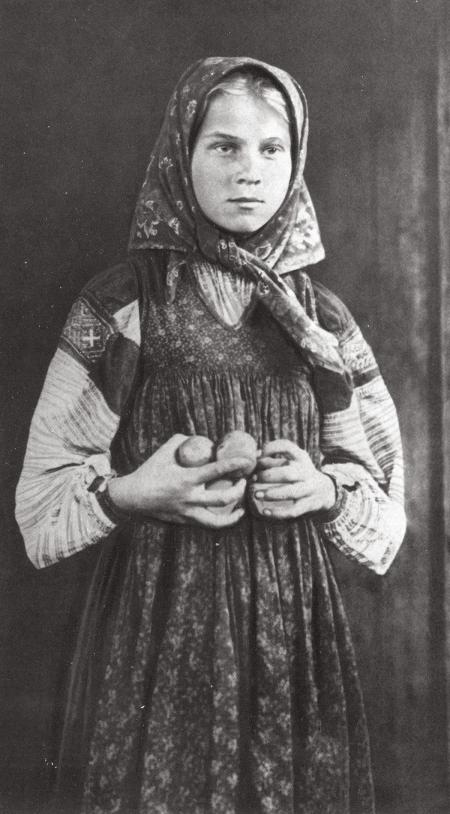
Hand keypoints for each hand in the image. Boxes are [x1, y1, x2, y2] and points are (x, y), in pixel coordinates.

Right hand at [108, 434, 247, 527]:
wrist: (132, 497)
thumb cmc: (149, 471)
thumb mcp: (164, 451)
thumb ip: (184, 441)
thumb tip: (202, 439)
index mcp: (186, 479)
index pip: (216, 471)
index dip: (234, 464)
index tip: (247, 460)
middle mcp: (189, 498)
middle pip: (223, 498)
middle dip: (239, 489)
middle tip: (244, 480)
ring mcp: (188, 512)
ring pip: (218, 520)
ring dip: (234, 513)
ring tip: (242, 505)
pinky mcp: (185, 521)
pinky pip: (208, 525)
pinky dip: (222, 522)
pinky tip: (230, 516)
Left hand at [250, 439, 335, 519]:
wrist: (326, 490)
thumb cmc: (301, 474)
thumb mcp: (294, 461)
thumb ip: (276, 458)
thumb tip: (255, 456)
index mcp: (301, 458)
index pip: (287, 447)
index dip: (272, 449)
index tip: (259, 455)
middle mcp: (306, 472)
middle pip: (288, 473)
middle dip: (268, 476)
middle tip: (253, 478)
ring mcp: (309, 489)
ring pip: (291, 492)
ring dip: (272, 494)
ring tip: (256, 494)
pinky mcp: (309, 504)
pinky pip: (293, 510)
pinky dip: (279, 512)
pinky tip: (265, 511)